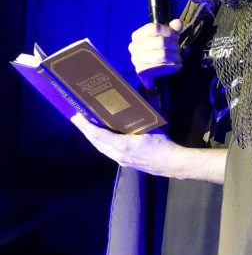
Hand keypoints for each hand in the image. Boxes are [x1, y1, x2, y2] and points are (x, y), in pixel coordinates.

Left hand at [72, 113, 226, 183]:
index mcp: (122, 145)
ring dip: (93, 138)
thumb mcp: (152, 126)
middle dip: (86, 131)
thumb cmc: (163, 144)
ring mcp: (122, 161)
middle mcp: (118, 155)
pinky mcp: (127, 163)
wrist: (172, 164)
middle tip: (78, 119)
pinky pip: (109, 152)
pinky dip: (103, 144)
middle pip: (96, 142)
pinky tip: (104, 138)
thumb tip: (147, 90)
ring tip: (88, 127)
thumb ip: (145, 110)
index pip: (97, 135)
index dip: (85, 126)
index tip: (76, 116)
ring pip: (102, 149)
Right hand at [129, 18, 183, 85]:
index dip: (169, 31)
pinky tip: (178, 66)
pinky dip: (172, 67)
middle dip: (174, 45)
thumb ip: (172, 30)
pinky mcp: (141, 72)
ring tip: (179, 58)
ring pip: (162, 54)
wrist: (152, 73)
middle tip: (179, 50)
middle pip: (160, 41)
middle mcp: (134, 46)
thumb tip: (178, 23)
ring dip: (175, 57)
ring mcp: (136, 60)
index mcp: (137, 35)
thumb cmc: (158, 52)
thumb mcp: (165, 38)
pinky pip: (160, 68)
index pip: (154, 28)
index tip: (177, 36)